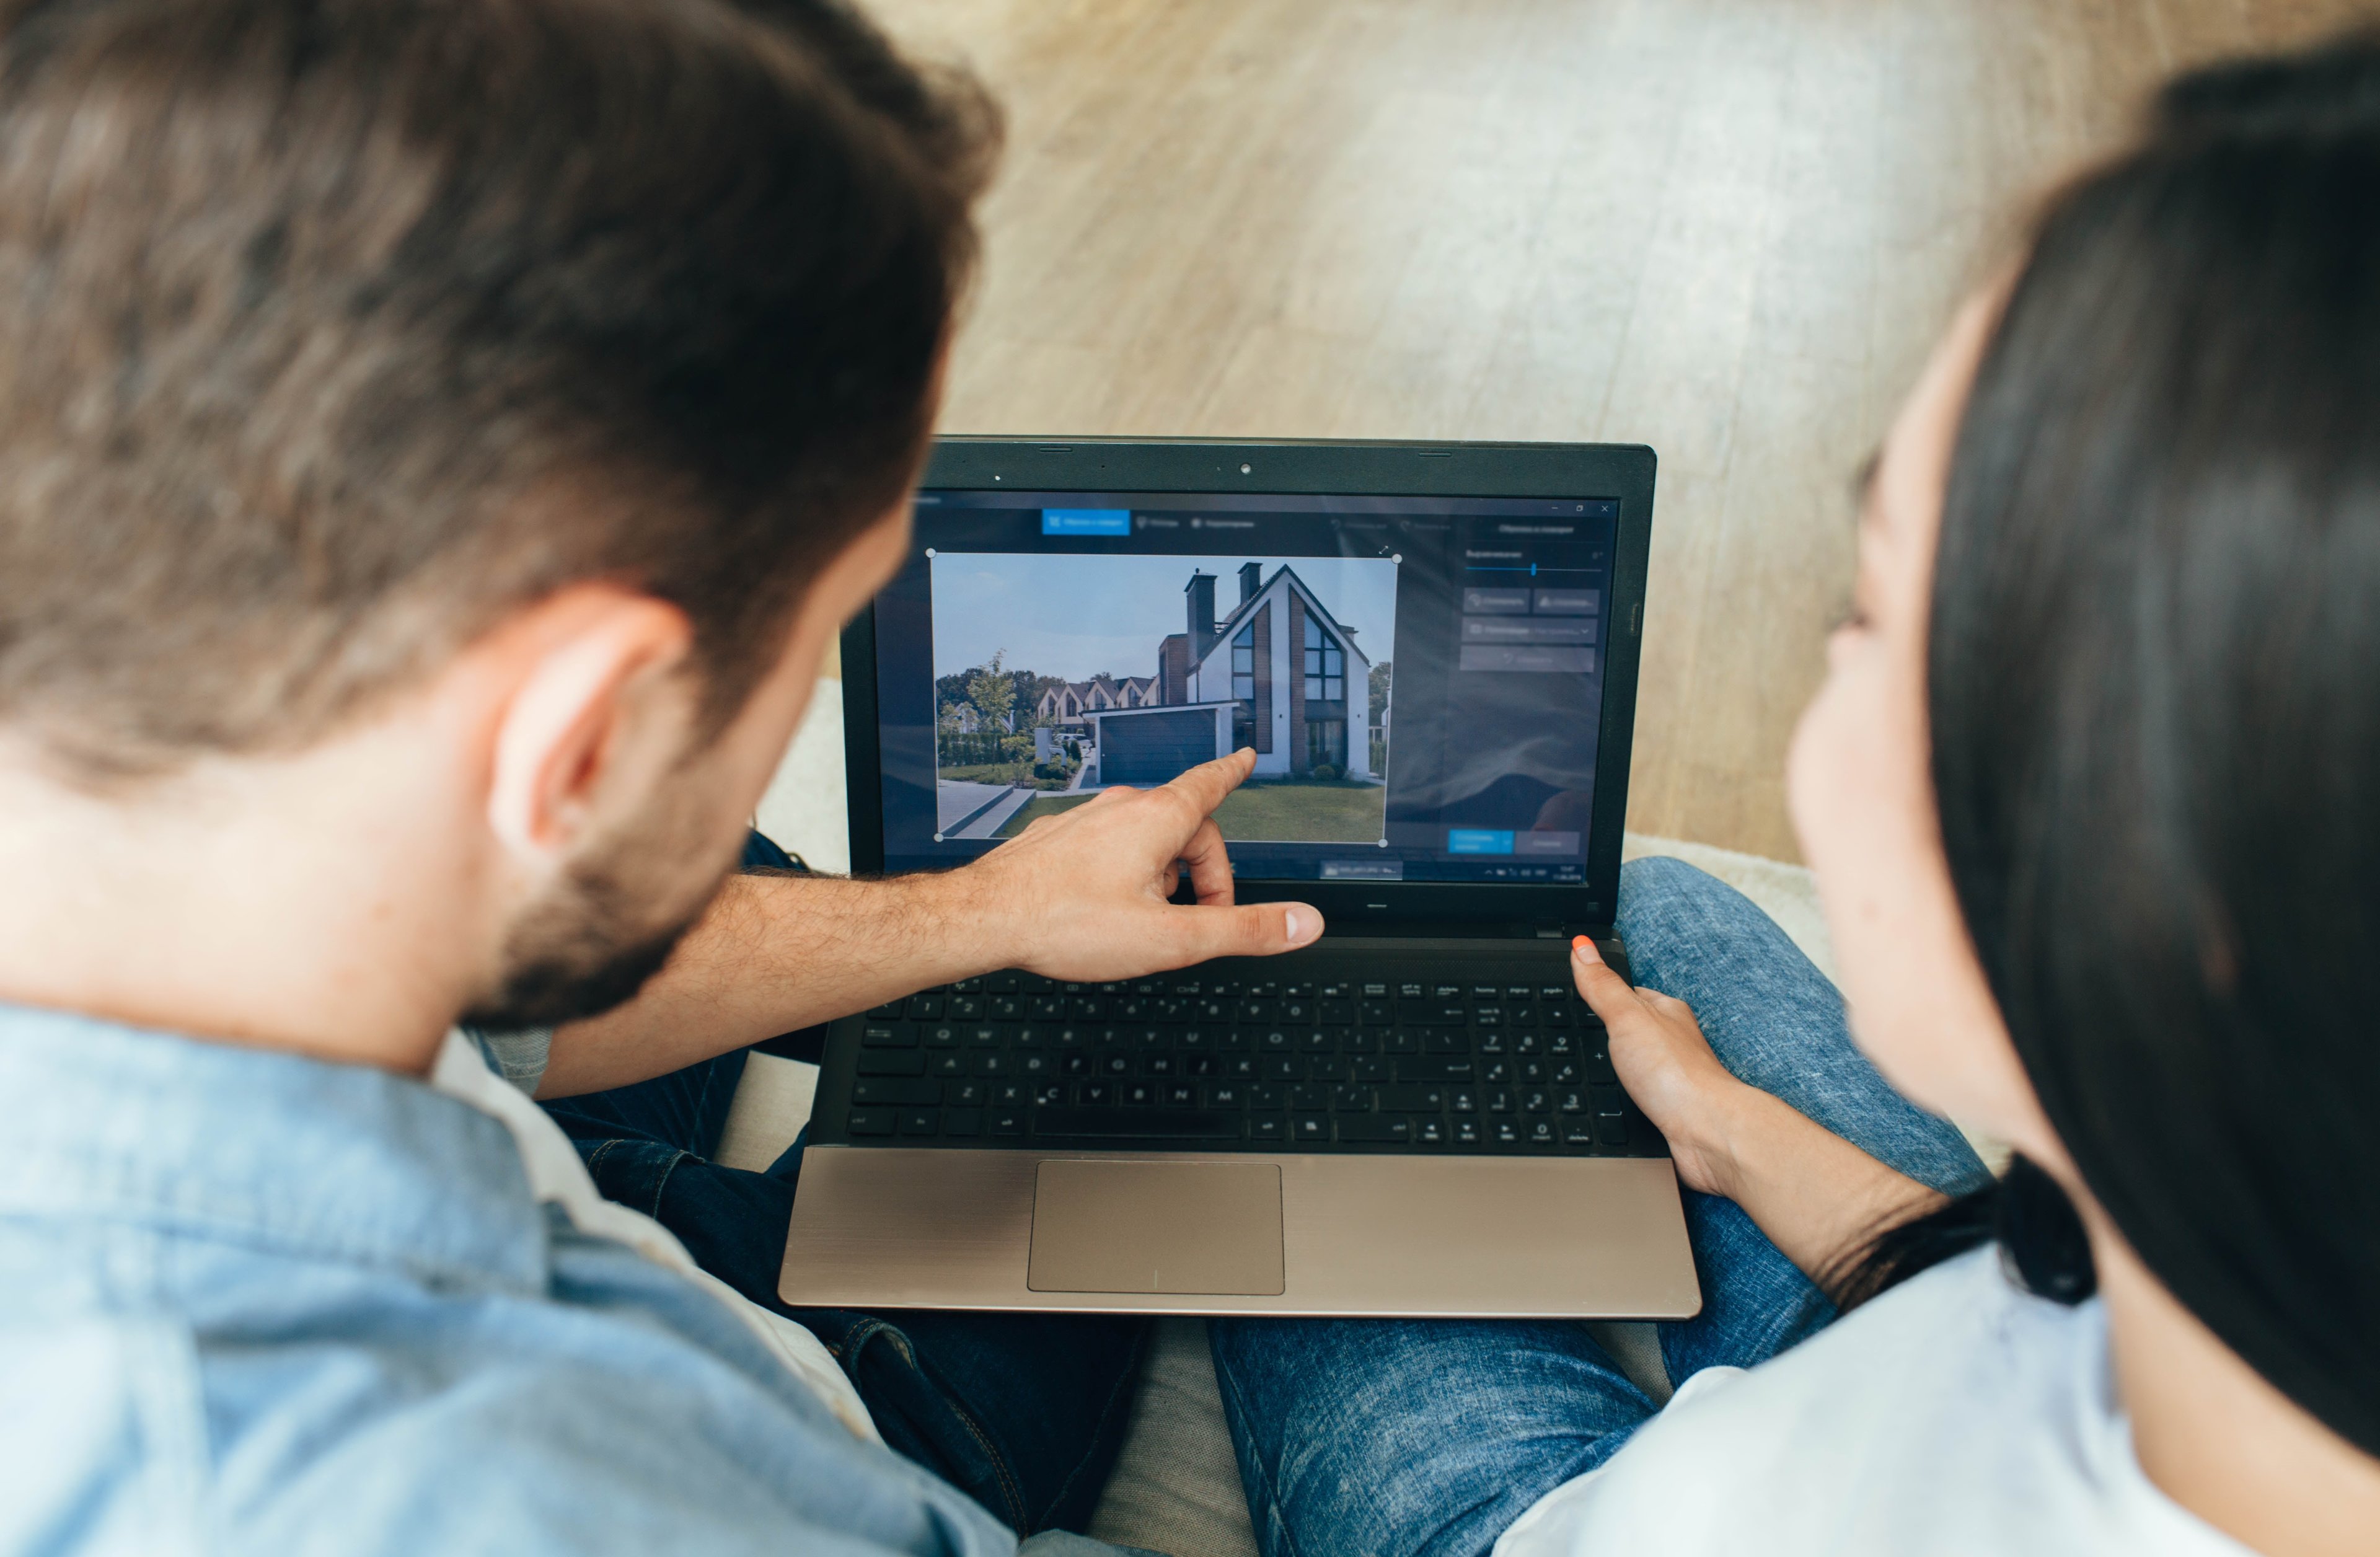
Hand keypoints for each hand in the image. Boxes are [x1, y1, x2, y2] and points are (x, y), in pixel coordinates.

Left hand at [964, 747, 1323, 980]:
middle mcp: (1119, 810)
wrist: (983, 919)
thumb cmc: (1065, 923)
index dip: (1234, 773)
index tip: (1244, 759)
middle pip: (1184, 827)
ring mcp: (1083, 822)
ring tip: (1149, 920)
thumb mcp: (1172, 939)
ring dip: (1162, 875)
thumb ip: (1243, 930)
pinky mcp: (1055, 841)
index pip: (1210, 785)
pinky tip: (1105, 909)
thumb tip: (1302, 922)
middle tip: (1202, 920)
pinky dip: (1122, 873)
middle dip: (1203, 871)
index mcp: (1156, 821)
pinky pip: (1106, 848)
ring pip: (1143, 839)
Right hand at [1570, 935, 1754, 1195]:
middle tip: (1587, 1023)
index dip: (1607, 989)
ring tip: (1600, 1061)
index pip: (1633, 992)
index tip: (1587, 986)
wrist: (1707, 1132)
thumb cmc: (1676, 1074)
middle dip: (1615, 1027)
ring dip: (1625, 1063)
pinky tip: (1622, 1097)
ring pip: (1645, 1062)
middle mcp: (1675, 1042)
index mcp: (1667, 1012)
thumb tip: (1581, 946)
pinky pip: (1646, 1093)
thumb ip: (1601, 986)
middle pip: (1640, 1027)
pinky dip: (1632, 1092)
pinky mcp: (1672, 1109)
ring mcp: (1674, 1077)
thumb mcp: (1627, 1017)